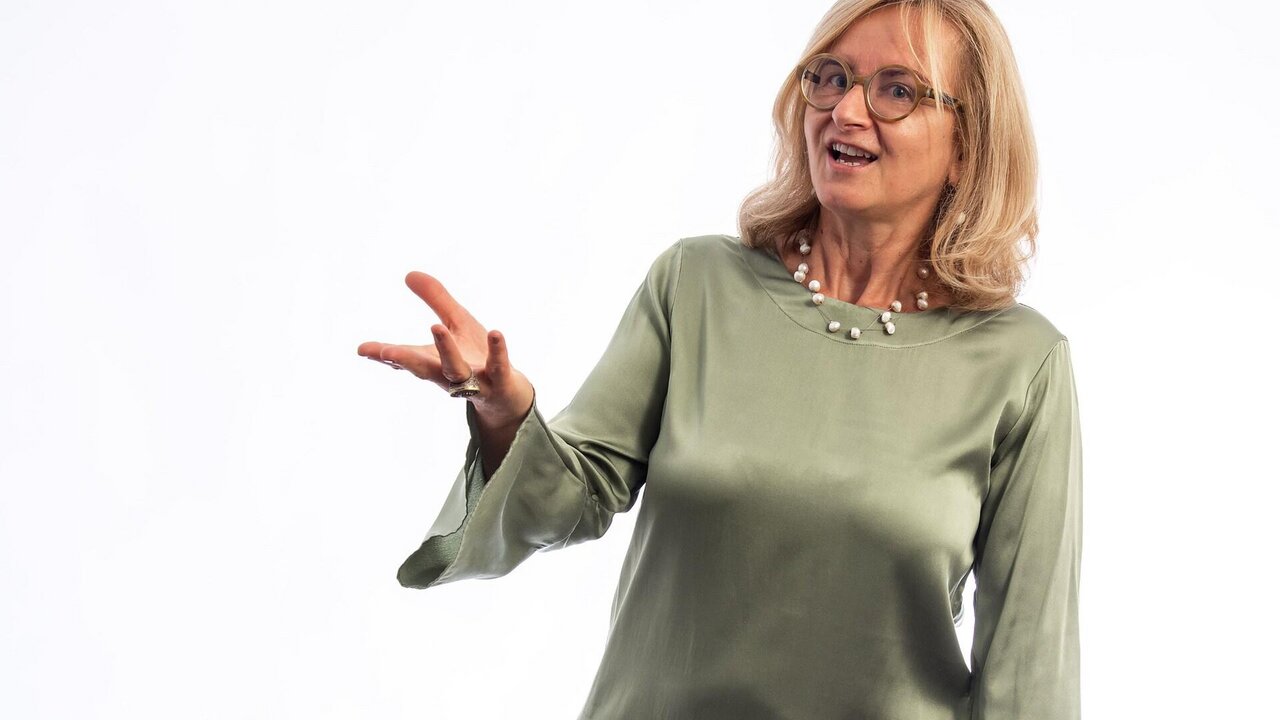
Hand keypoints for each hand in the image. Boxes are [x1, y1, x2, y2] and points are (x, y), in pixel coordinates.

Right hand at [357, 271, 534, 429]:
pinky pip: (499, 367)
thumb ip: (436, 300)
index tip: (362, 350)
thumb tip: (409, 274)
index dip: (385, 354)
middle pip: (424, 369)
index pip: (406, 358)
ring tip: (435, 327)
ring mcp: (475, 381)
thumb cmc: (476, 356)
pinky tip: (495, 333)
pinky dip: (497, 352)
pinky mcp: (500, 381)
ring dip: (445, 350)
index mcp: (434, 362)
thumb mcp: (457, 323)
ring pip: (457, 369)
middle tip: (387, 351)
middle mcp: (449, 375)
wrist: (508, 394)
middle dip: (405, 360)